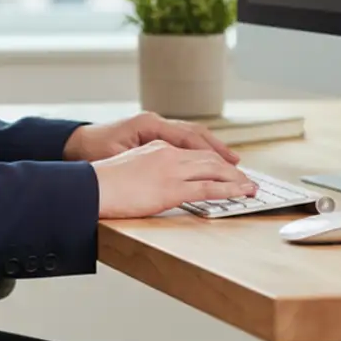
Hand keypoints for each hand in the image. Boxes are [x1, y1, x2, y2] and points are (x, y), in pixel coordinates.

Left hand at [64, 111, 239, 164]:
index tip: (228, 166)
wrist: (76, 143)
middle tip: (237, 164)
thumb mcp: (119, 158)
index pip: (189, 137)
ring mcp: (153, 126)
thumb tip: (173, 167)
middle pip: (195, 133)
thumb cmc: (94, 151)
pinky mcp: (151, 134)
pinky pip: (180, 139)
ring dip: (210, 147)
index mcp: (149, 124)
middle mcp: (154, 122)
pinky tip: (206, 160)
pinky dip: (196, 148)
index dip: (211, 153)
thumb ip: (146, 161)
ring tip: (230, 161)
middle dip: (217, 149)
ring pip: (190, 134)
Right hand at [92, 140, 256, 218]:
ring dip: (236, 179)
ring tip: (249, 187)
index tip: (226, 167)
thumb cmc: (102, 182)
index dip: (214, 160)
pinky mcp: (172, 189)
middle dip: (230, 169)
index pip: (193, 150)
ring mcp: (171, 171)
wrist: (91, 187)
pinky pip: (208, 189)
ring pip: (214, 171)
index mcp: (157, 147)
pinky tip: (240, 193)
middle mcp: (168, 154)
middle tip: (245, 178)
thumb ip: (147, 168)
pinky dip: (229, 190)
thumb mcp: (129, 166)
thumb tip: (155, 181)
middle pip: (209, 158)